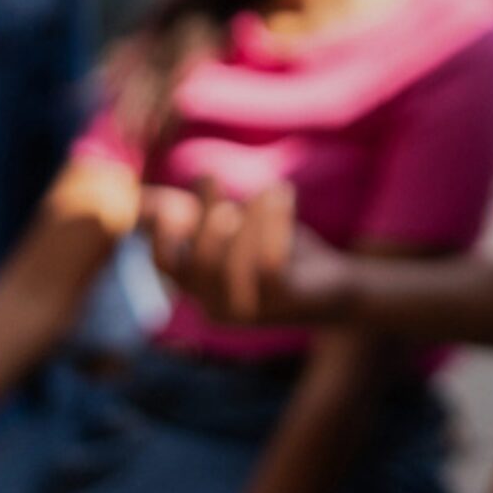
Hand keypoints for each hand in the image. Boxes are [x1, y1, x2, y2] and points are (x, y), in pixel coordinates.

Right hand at [142, 180, 351, 326]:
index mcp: (199, 285)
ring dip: (249, 221)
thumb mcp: (236, 229)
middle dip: (205, 224)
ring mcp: (250, 310)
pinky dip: (275, 226)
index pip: (166, 266)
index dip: (159, 235)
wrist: (335, 287)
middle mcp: (216, 304)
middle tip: (215, 183)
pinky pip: (271, 266)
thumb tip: (158, 190)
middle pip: (197, 268)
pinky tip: (282, 194)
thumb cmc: (277, 252)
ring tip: (267, 189)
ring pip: (233, 268)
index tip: (169, 202)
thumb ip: (199, 211)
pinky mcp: (284, 302)